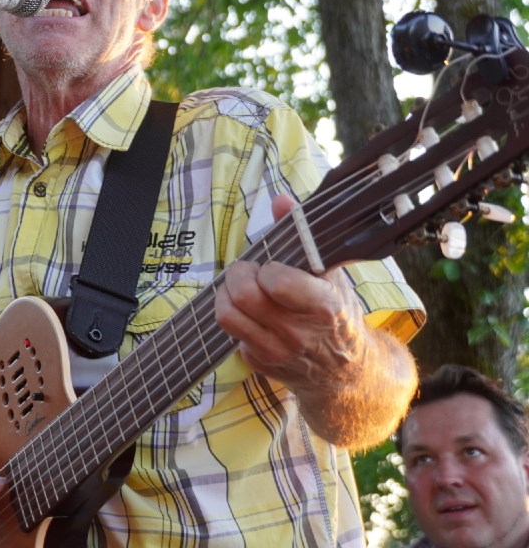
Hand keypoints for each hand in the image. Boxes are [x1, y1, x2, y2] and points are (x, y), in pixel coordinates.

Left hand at [214, 195, 366, 391]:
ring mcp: (277, 353)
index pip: (275, 282)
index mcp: (323, 307)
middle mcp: (298, 334)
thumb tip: (281, 200)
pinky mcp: (259, 364)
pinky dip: (238, 320)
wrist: (346, 373)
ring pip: (227, 316)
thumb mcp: (330, 275)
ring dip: (227, 295)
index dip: (267, 268)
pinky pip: (232, 334)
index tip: (274, 266)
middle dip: (239, 275)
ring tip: (242, 288)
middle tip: (249, 272)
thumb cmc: (337, 315)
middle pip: (244, 296)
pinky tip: (254, 315)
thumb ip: (304, 236)